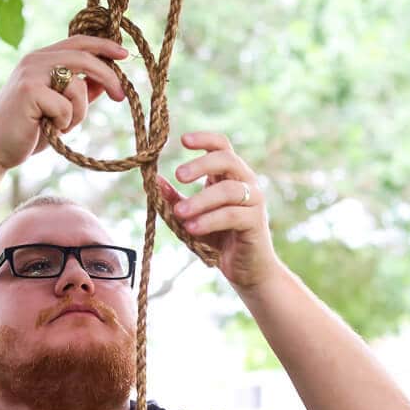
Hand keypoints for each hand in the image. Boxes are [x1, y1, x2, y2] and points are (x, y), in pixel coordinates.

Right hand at [0, 36, 127, 172]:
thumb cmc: (28, 131)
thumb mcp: (61, 108)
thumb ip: (81, 92)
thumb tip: (108, 80)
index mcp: (41, 59)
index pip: (79, 42)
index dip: (104, 46)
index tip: (125, 55)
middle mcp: (34, 60)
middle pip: (84, 57)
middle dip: (108, 76)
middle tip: (121, 97)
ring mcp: (30, 73)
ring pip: (78, 86)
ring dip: (77, 113)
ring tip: (58, 126)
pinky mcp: (29, 91)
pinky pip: (66, 107)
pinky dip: (63, 124)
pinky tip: (45, 129)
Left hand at [156, 131, 279, 292]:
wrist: (247, 270)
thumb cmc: (219, 239)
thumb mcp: (191, 217)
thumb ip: (175, 199)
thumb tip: (154, 180)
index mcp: (229, 176)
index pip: (222, 146)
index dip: (205, 139)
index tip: (183, 140)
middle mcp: (245, 182)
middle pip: (228, 160)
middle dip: (201, 165)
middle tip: (179, 176)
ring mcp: (254, 201)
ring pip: (229, 190)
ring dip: (201, 200)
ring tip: (179, 213)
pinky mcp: (255, 222)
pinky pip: (232, 215)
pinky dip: (210, 220)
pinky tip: (192, 228)